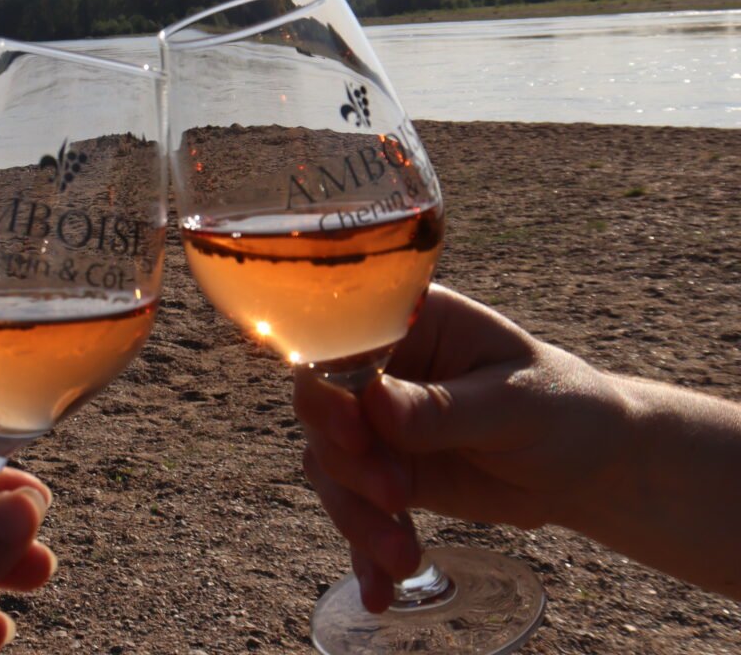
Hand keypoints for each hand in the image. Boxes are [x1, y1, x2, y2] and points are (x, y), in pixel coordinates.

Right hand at [293, 285, 632, 609]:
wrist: (590, 463)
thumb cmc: (562, 408)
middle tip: (395, 496)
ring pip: (331, 465)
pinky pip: (355, 509)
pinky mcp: (383, 472)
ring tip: (403, 557)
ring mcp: (375, 422)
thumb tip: (375, 406)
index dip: (329, 385)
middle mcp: (378, 367)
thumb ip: (444, 408)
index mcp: (406, 321)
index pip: (339, 341)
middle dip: (348, 461)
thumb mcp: (515, 404)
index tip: (353, 432)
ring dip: (357, 516)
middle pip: (322, 408)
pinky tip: (379, 591)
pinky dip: (364, 551)